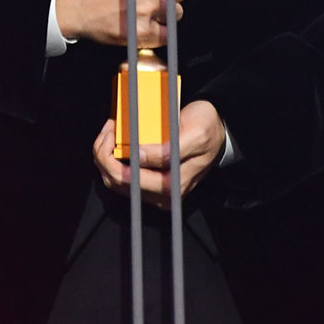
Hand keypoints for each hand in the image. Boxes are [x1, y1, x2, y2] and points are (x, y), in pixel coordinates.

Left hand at [92, 99, 225, 208]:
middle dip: (103, 154)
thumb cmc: (208, 130)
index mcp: (172, 186)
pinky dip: (114, 157)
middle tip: (108, 128)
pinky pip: (123, 175)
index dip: (108, 155)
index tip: (111, 131)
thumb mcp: (194, 135)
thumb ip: (167, 150)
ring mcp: (156, 190)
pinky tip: (117, 138)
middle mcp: (162, 195)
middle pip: (115, 182)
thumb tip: (137, 156)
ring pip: (115, 180)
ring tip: (111, 131)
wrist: (220, 133)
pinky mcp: (152, 182)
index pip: (126, 179)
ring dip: (106, 155)